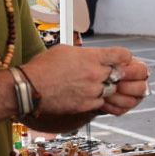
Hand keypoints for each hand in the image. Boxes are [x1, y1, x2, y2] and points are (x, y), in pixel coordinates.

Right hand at [21, 44, 145, 116]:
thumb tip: (94, 56)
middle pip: (118, 74)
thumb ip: (86, 54)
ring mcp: (92, 91)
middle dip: (113, 74)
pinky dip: (95, 99)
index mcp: (92, 57)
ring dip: (103, 87)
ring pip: (110, 90)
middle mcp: (95, 74)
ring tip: (87, 84)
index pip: (122, 55)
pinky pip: (100, 102)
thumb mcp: (66, 50)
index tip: (121, 59)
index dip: (123, 57)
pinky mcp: (87, 105)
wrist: (30, 87)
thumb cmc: (43, 67)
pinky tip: (82, 94)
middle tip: (103, 74)